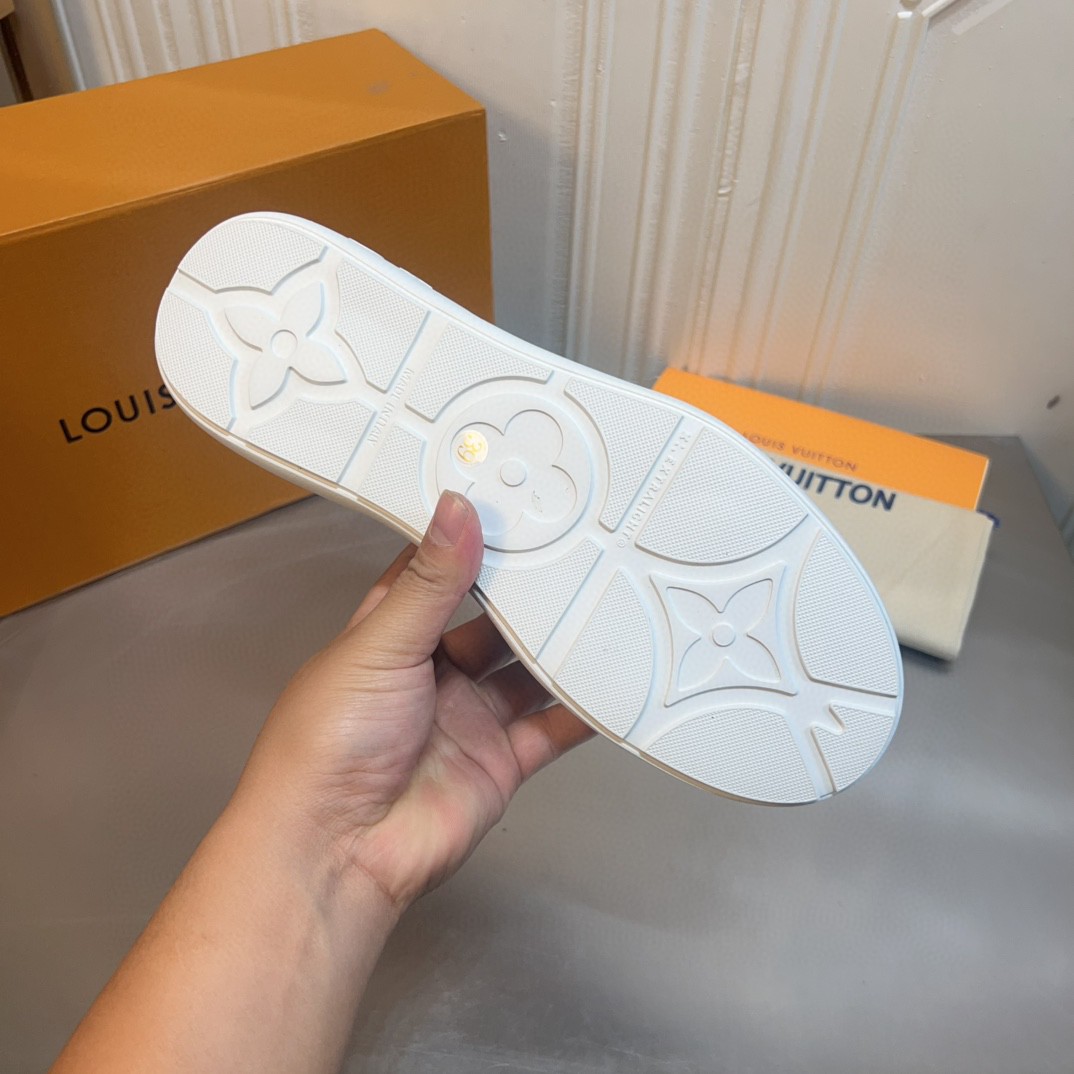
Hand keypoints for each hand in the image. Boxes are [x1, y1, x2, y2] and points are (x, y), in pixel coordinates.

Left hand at [235, 491, 593, 912]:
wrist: (339, 850)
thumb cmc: (328, 744)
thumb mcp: (379, 646)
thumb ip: (428, 584)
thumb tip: (455, 511)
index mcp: (390, 634)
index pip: (435, 573)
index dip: (470, 541)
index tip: (513, 505)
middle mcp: (431, 672)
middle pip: (492, 620)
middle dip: (528, 594)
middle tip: (577, 552)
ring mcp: (468, 717)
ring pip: (527, 672)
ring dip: (560, 647)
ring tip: (606, 603)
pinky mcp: (500, 760)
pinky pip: (551, 727)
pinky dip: (582, 710)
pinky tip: (611, 683)